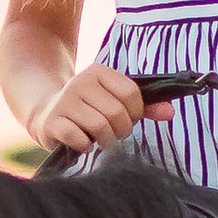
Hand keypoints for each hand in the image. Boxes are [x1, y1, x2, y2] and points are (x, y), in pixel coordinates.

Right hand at [30, 63, 150, 154]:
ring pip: (99, 126)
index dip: (135, 112)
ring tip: (102, 140)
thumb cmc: (90, 109)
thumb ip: (144, 106)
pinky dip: (86, 146)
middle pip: (116, 112)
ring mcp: (64, 101)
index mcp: (99, 72)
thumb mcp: (115, 101)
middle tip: (114, 133)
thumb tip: (170, 113)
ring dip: (106, 141)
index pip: (131, 93)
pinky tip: (84, 144)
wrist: (47, 113)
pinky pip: (78, 137)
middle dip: (121, 130)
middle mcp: (80, 82)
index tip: (128, 118)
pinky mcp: (52, 121)